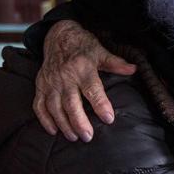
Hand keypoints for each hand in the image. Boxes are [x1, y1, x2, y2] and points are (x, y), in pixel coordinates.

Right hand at [34, 20, 135, 141]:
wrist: (58, 35)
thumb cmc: (82, 46)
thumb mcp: (100, 51)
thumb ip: (115, 63)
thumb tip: (134, 69)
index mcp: (82, 67)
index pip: (92, 89)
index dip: (100, 104)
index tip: (108, 119)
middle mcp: (65, 76)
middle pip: (70, 102)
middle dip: (78, 122)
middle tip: (88, 136)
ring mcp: (50, 82)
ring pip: (54, 107)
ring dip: (63, 124)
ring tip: (73, 137)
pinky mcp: (40, 86)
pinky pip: (39, 105)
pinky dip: (44, 119)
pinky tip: (53, 130)